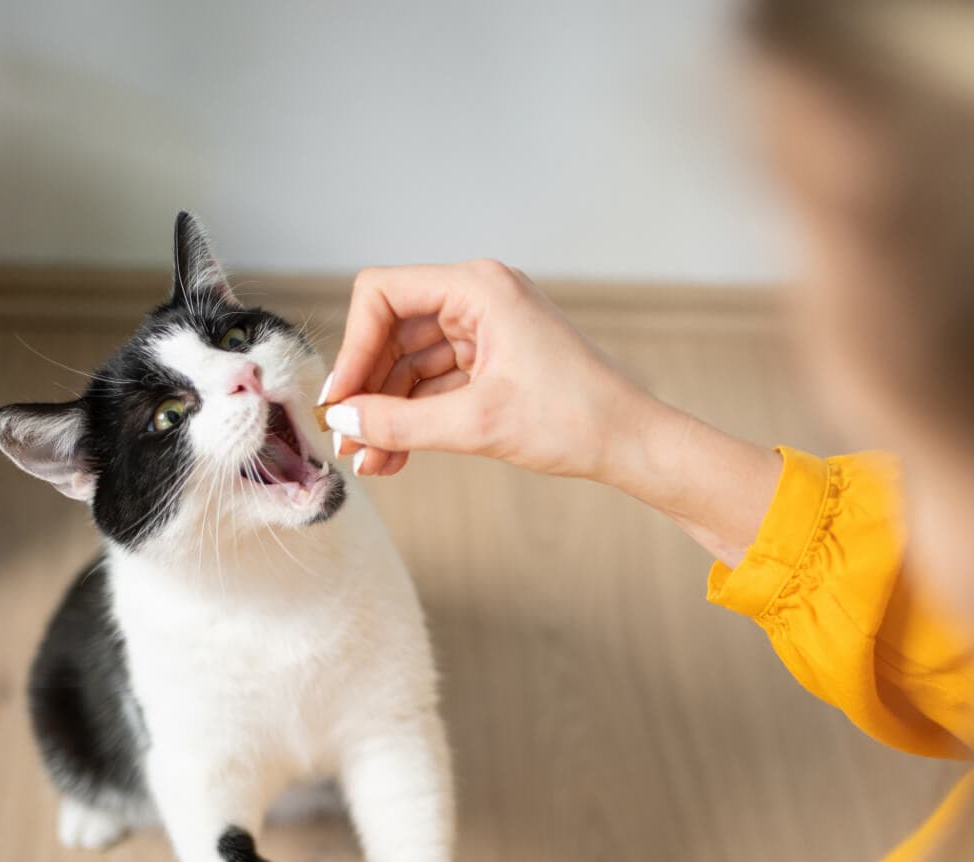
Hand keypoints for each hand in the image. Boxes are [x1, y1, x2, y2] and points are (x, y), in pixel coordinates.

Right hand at [320, 260, 654, 479]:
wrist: (632, 444)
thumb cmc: (574, 420)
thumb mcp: (476, 423)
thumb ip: (400, 421)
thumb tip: (342, 419)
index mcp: (478, 287)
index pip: (383, 294)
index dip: (354, 346)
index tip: (341, 399)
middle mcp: (479, 298)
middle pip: (392, 332)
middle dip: (368, 390)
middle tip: (349, 442)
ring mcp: (486, 329)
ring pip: (410, 364)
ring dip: (387, 412)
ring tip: (370, 463)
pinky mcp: (493, 361)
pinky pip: (435, 383)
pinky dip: (414, 417)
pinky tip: (394, 457)